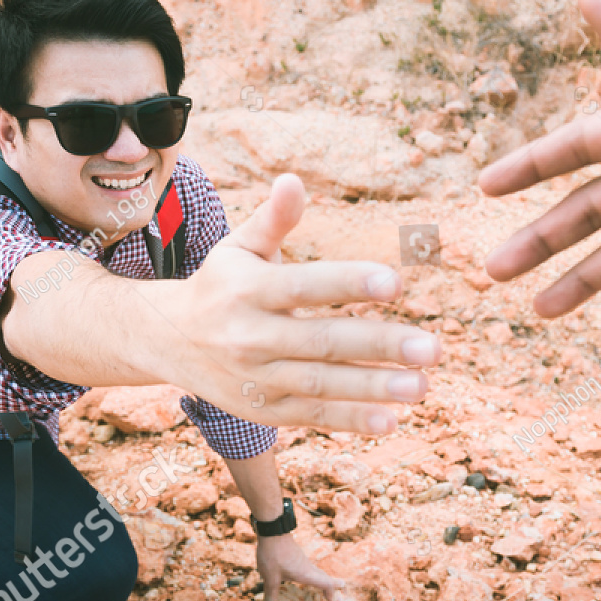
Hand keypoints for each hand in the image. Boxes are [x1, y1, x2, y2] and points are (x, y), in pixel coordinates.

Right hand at [177, 173, 441, 433]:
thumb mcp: (239, 248)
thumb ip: (273, 219)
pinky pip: (312, 417)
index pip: (304, 286)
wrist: (168, 340)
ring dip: (374, 388)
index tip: (395, 282)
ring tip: (423, 385)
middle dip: (379, 346)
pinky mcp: (264, 410)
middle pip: (322, 342)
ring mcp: (257, 378)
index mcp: (247, 290)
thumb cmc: (220, 284)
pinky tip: (391, 420)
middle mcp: (250, 336)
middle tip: (432, 347)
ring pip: (322, 385)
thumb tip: (293, 180)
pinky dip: (350, 421)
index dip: (348, 284)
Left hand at [256, 532, 344, 600]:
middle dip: (333, 585)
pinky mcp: (295, 555)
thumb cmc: (273, 554)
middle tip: (343, 588)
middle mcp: (307, 566)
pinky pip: (309, 567)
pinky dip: (314, 573)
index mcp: (305, 574)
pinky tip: (305, 573)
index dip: (333, 594)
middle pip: (324, 577)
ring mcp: (301, 559)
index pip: (325, 584)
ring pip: (317, 571)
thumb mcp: (270, 579)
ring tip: (327, 583)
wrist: (272, 529)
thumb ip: (270, 599)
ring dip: (324, 578)